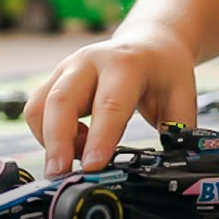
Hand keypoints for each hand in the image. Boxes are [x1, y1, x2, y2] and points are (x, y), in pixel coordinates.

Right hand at [23, 24, 197, 176]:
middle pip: (61, 101)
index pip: (109, 104)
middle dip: (57, 142)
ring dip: (51, 140)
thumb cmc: (164, 72)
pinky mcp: (53, 79)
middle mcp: (89, 62)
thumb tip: (171, 166)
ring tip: (79, 157)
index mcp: (125, 64)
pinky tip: (76, 143)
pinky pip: (36, 110)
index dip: (100, 138)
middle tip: (60, 176)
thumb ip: (178, 131)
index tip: (93, 167)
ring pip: (39, 106)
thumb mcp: (182, 96)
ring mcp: (66, 68)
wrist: (149, 42)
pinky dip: (48, 134)